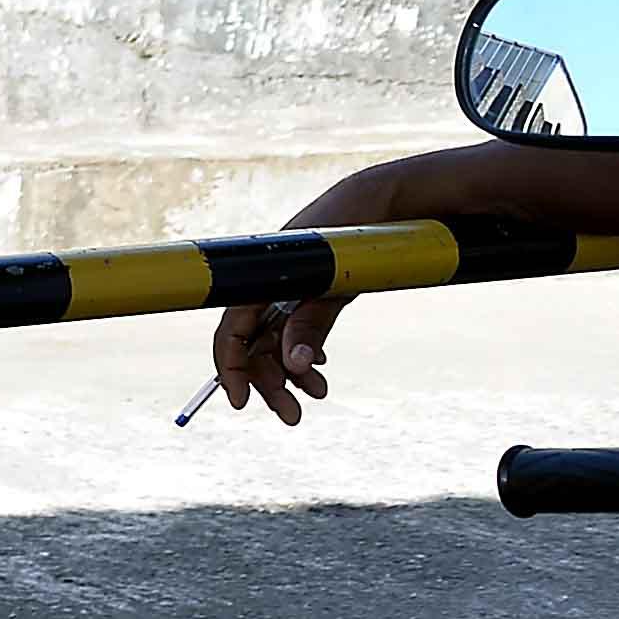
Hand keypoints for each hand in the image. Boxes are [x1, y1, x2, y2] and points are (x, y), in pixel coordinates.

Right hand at [208, 165, 413, 424]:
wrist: (386, 202)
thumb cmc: (354, 236)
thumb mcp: (335, 282)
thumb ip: (312, 323)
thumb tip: (294, 368)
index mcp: (261, 278)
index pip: (231, 332)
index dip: (231, 368)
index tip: (240, 402)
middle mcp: (269, 286)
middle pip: (256, 345)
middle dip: (272, 383)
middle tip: (293, 417)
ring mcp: (289, 289)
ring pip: (278, 341)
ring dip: (292, 372)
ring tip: (319, 393)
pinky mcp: (311, 289)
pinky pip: (296, 328)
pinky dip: (304, 352)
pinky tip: (318, 367)